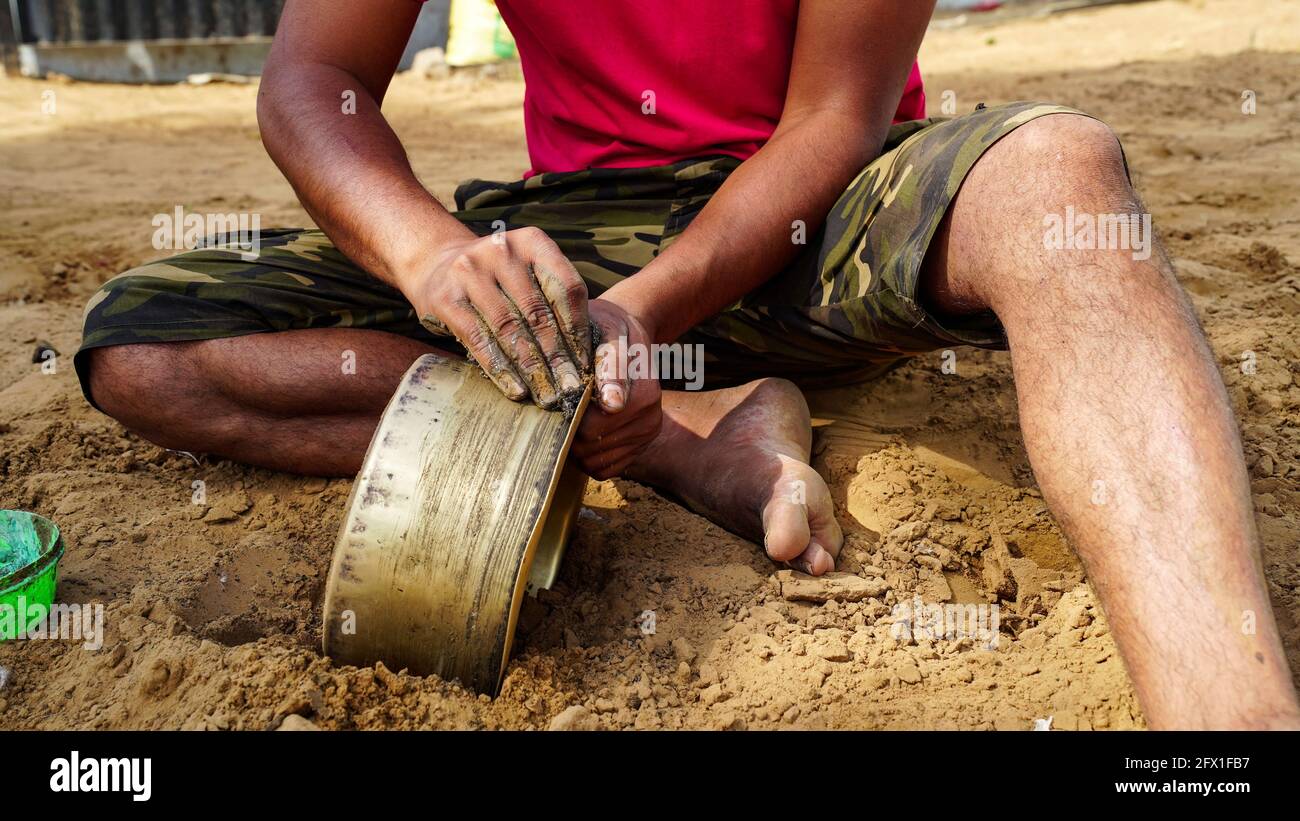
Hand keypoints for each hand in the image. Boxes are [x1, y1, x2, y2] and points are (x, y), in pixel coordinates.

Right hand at [404, 227, 589, 408]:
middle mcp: (501, 251)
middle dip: (558, 356)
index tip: (585, 363)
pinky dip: (500, 368)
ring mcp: (470, 272)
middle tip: (571, 390)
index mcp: (532, 242)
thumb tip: (584, 357)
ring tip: (548, 395)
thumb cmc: (497, 278)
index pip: (566, 288)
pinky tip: (516, 389)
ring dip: (532, 368)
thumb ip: (553, 300)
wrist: (435, 263)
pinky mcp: (445, 297)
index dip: (579, 329)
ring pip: (509, 328)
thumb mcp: (527, 273)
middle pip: (538, 312)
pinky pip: (478, 339)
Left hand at [572, 299, 662, 478]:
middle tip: (560, 405)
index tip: (558, 396)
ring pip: (594, 463)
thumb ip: (609, 366)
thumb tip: (613, 404)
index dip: (567, 417)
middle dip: (568, 430)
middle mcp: (651, 420)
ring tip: (572, 415)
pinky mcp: (638, 449)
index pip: (592, 428)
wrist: (626, 336)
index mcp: (645, 394)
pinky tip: (582, 432)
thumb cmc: (607, 330)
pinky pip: (603, 470)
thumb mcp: (606, 334)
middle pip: (590, 448)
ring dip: (575, 446)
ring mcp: (646, 438)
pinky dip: (586, 457)